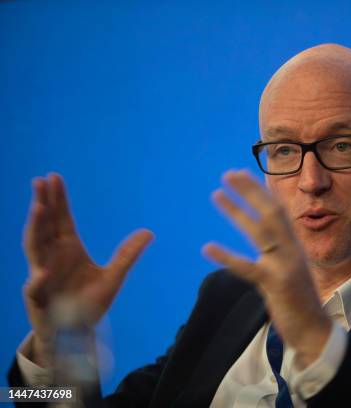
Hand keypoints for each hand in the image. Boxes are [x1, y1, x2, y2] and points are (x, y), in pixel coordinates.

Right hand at [22, 173, 152, 366]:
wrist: (77, 332)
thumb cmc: (90, 303)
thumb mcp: (114, 277)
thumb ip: (128, 255)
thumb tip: (149, 232)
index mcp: (69, 249)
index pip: (62, 219)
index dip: (58, 200)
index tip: (54, 177)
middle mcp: (52, 257)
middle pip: (44, 226)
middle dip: (42, 204)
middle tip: (40, 181)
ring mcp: (42, 275)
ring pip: (34, 248)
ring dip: (34, 228)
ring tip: (38, 209)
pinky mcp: (37, 298)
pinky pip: (35, 287)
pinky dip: (38, 280)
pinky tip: (43, 272)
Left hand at [203, 170, 331, 367]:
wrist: (315, 330)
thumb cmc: (300, 301)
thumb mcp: (292, 271)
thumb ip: (280, 253)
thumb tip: (267, 239)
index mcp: (294, 246)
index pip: (279, 210)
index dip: (261, 191)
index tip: (244, 174)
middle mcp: (292, 250)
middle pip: (271, 211)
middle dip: (250, 190)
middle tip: (228, 173)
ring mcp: (285, 265)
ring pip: (260, 230)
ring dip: (237, 210)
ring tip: (216, 194)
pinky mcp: (276, 284)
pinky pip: (247, 267)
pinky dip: (227, 257)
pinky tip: (208, 247)